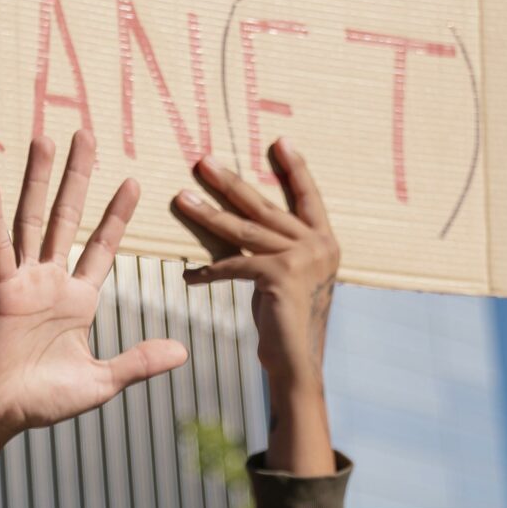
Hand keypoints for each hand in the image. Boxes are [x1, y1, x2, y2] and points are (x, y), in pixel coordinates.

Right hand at [0, 132, 188, 446]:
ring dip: (39, 180)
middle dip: (79, 176)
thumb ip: (138, 362)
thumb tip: (182, 352)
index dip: (117, 215)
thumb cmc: (42, 401)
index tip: (134, 181)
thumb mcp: (100, 382)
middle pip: (68, 217)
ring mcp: (24, 282)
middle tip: (86, 134)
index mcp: (78, 300)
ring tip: (45, 139)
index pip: (102, 247)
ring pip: (34, 220)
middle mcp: (51, 282)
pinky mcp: (0, 291)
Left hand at [174, 140, 340, 381]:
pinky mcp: (281, 276)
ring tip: (181, 198)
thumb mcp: (284, 280)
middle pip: (265, 206)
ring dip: (208, 214)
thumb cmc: (287, 325)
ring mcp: (303, 259)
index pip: (308, 197)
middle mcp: (319, 245)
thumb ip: (274, 251)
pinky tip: (188, 276)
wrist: (297, 365)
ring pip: (245, 230)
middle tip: (202, 162)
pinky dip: (208, 272)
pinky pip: (235, 265)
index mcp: (325, 242)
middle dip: (230, 183)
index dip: (294, 170)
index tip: (280, 142)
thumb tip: (240, 228)